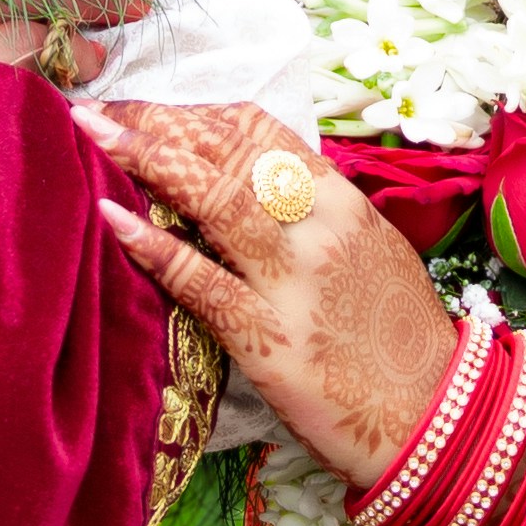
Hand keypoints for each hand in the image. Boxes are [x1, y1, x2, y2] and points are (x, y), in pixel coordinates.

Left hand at [79, 102, 463, 488]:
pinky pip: (200, 281)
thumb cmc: (400, 339)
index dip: (198, 112)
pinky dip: (152, 246)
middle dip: (158, 123)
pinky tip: (109, 217)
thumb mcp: (372, 253)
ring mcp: (292, 280)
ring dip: (144, 158)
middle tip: (102, 109)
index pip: (261, 132)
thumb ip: (319, 212)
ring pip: (212, 198)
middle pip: (227, 151)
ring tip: (91, 132)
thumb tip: (261, 183)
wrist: (434, 417)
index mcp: (344, 201)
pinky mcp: (267, 337)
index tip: (152, 108)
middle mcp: (318, 227)